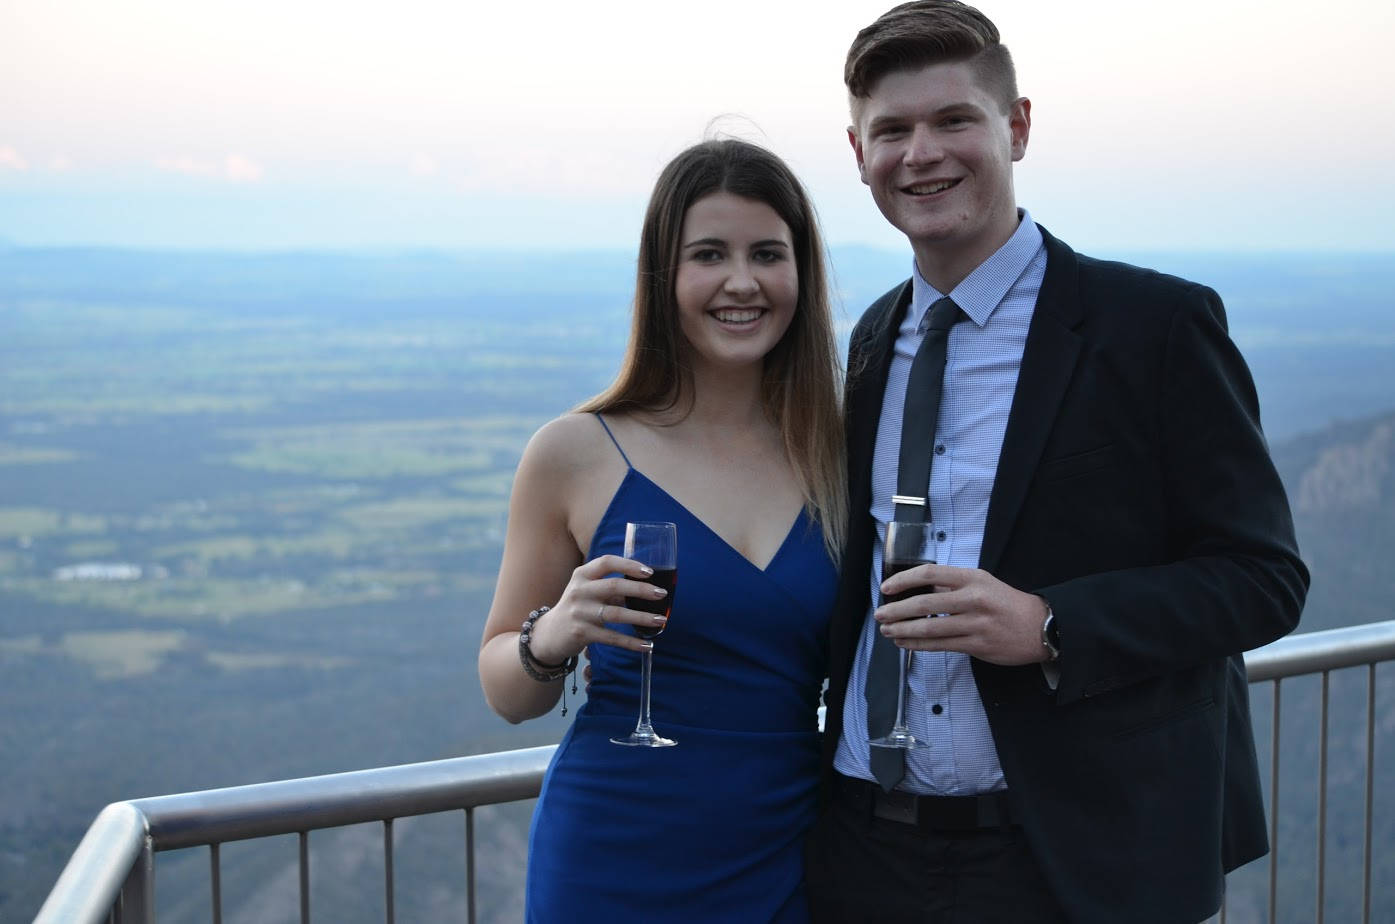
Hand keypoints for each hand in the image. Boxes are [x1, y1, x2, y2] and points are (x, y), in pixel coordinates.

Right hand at [525, 554, 667, 663]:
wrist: (549, 634)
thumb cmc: (577, 608)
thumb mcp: (588, 592)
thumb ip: (611, 589)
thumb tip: (646, 590)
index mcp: (582, 575)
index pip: (606, 562)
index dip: (628, 565)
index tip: (649, 571)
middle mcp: (579, 591)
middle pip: (614, 586)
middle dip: (641, 589)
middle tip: (661, 593)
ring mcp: (579, 612)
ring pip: (616, 613)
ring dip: (641, 617)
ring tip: (661, 619)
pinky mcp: (581, 633)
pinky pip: (612, 638)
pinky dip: (631, 642)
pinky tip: (647, 645)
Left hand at [876, 564, 1049, 665]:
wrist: (1040, 627)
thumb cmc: (1006, 603)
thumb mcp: (982, 583)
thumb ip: (951, 586)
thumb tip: (917, 589)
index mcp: (973, 578)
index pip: (930, 574)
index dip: (904, 580)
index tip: (887, 587)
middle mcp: (973, 599)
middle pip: (925, 604)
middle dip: (896, 611)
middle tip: (880, 614)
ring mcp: (976, 624)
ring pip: (930, 628)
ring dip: (903, 631)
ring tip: (887, 631)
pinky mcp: (977, 645)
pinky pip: (940, 645)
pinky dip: (918, 645)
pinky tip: (905, 643)